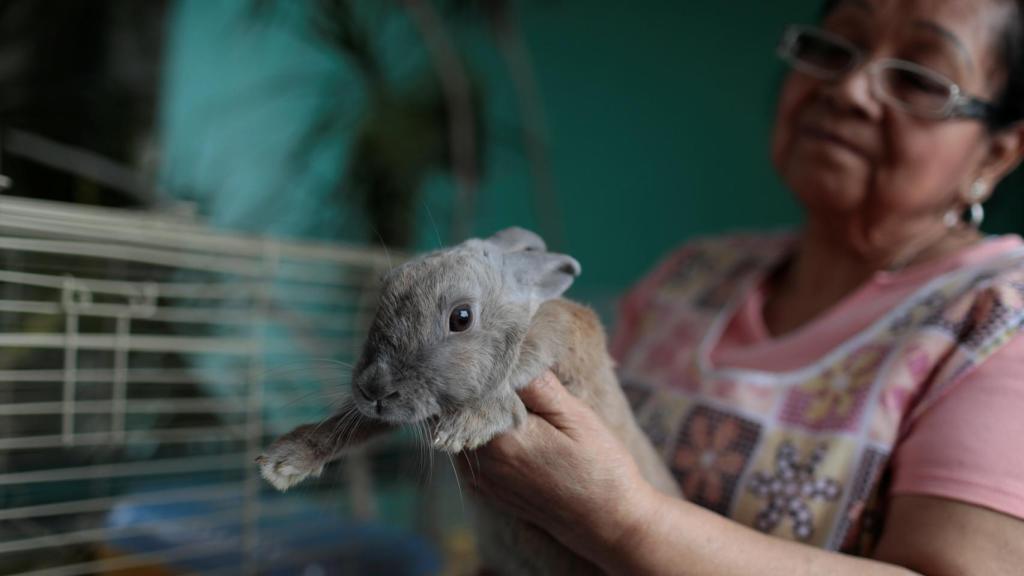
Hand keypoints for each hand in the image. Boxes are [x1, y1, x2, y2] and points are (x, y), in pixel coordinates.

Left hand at [465, 371, 658, 564]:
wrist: (609, 524)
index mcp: (500, 440)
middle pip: (459, 411)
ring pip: (462, 430)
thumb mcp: (575, 416)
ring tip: (503, 388)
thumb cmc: (600, 468)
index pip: (469, 391)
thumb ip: (537, 386)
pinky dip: (479, 431)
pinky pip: (470, 450)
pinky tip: (504, 419)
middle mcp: (482, 463)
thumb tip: (509, 355)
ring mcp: (482, 480)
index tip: (493, 348)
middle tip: (498, 361)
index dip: (480, 367)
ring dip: (475, 409)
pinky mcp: (488, 490)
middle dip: (475, 386)